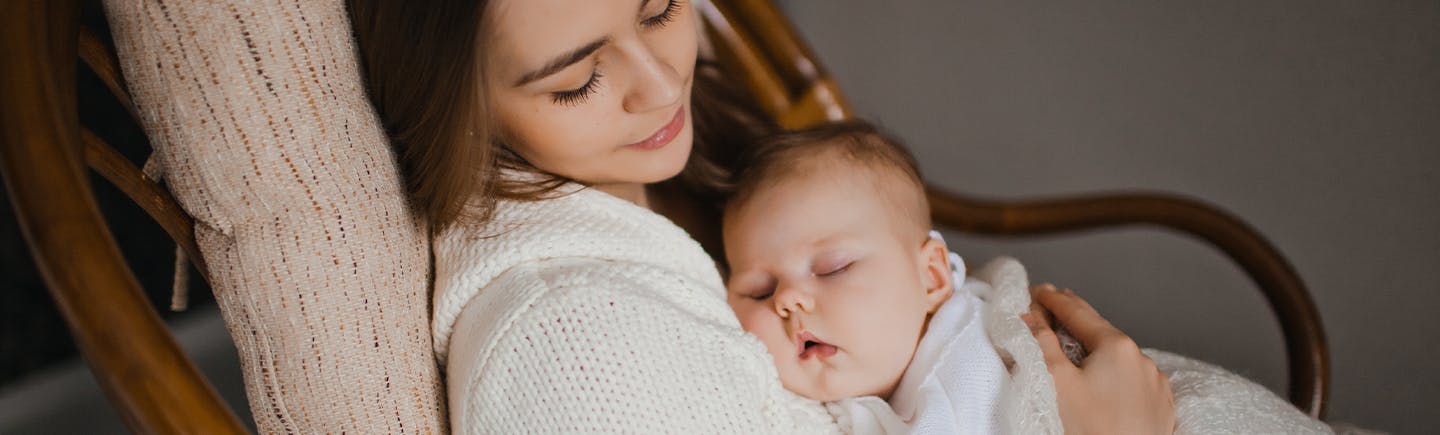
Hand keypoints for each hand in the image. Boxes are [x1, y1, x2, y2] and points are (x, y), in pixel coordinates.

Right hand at [1023, 284, 1175, 434]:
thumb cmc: (1090, 429)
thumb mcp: (1056, 382)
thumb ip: (1041, 343)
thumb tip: (1029, 315)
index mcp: (1116, 346)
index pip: (1077, 311)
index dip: (1053, 299)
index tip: (1037, 290)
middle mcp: (1142, 358)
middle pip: (1100, 328)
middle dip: (1074, 315)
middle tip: (1054, 302)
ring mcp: (1155, 383)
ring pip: (1119, 354)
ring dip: (1095, 344)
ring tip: (1075, 340)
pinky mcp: (1161, 405)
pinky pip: (1133, 377)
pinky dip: (1114, 370)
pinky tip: (1105, 376)